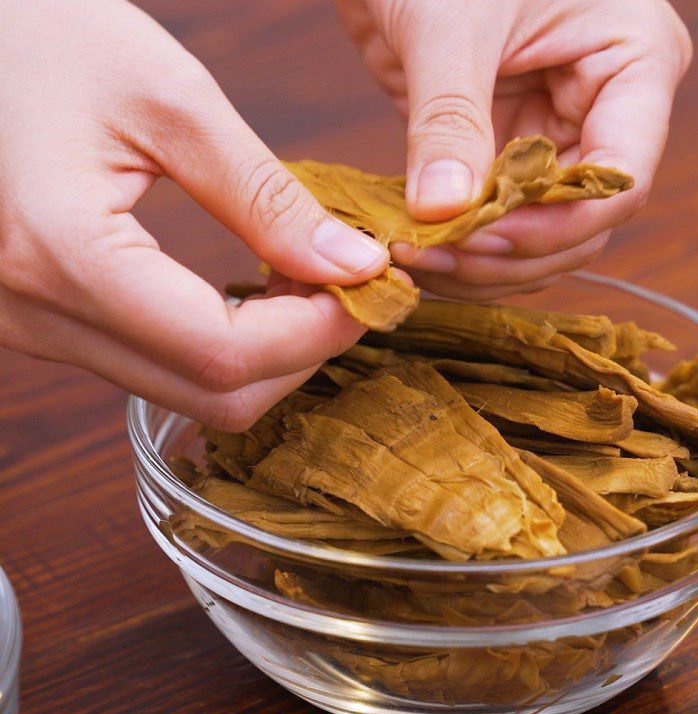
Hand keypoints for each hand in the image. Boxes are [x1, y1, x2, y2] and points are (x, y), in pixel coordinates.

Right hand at [0, 0, 389, 429]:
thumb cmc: (42, 38)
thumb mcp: (169, 99)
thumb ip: (266, 197)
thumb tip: (352, 265)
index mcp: (63, 254)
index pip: (224, 353)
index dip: (314, 335)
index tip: (366, 289)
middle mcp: (38, 315)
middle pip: (214, 396)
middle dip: (299, 352)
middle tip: (342, 285)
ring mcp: (36, 329)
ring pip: (190, 393)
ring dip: (267, 352)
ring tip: (299, 280)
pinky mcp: (49, 323)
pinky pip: (159, 368)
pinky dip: (223, 346)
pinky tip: (250, 291)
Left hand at [336, 0, 691, 299]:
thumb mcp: (450, 26)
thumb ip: (450, 120)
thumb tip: (444, 211)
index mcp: (633, 61)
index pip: (621, 177)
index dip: (557, 224)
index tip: (483, 238)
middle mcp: (605, 110)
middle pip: (582, 223)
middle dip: (510, 252)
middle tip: (435, 259)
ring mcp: (557, 137)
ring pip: (542, 236)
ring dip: (484, 263)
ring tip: (420, 261)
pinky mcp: (509, 155)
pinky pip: (501, 223)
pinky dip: (465, 246)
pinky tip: (424, 252)